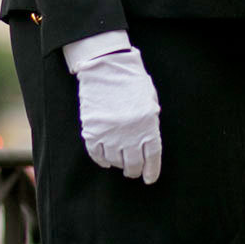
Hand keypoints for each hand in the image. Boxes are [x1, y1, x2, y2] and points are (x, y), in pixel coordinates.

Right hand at [73, 47, 162, 182]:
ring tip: (120, 161)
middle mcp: (130, 134)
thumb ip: (150, 121)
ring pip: (115, 161)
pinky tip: (106, 161)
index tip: (149, 179)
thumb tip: (147, 142)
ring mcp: (110, 134)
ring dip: (119, 164)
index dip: (151, 171)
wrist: (105, 65)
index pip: (152, 157)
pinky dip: (102, 161)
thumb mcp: (150, 100)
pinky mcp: (92, 132)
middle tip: (133, 171)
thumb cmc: (131, 79)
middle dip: (134, 170)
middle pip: (133, 164)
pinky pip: (97, 155)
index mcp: (148, 125)